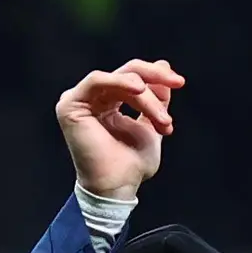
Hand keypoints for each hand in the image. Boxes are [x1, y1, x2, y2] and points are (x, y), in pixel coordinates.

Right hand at [57, 58, 182, 199]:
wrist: (118, 188)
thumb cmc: (132, 165)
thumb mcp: (153, 125)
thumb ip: (156, 98)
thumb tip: (164, 65)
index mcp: (108, 102)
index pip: (133, 79)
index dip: (157, 78)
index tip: (180, 83)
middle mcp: (93, 99)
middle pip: (127, 74)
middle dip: (154, 79)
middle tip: (177, 84)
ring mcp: (80, 100)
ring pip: (118, 79)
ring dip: (145, 95)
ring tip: (161, 116)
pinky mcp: (70, 105)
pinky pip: (96, 81)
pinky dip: (119, 82)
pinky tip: (139, 89)